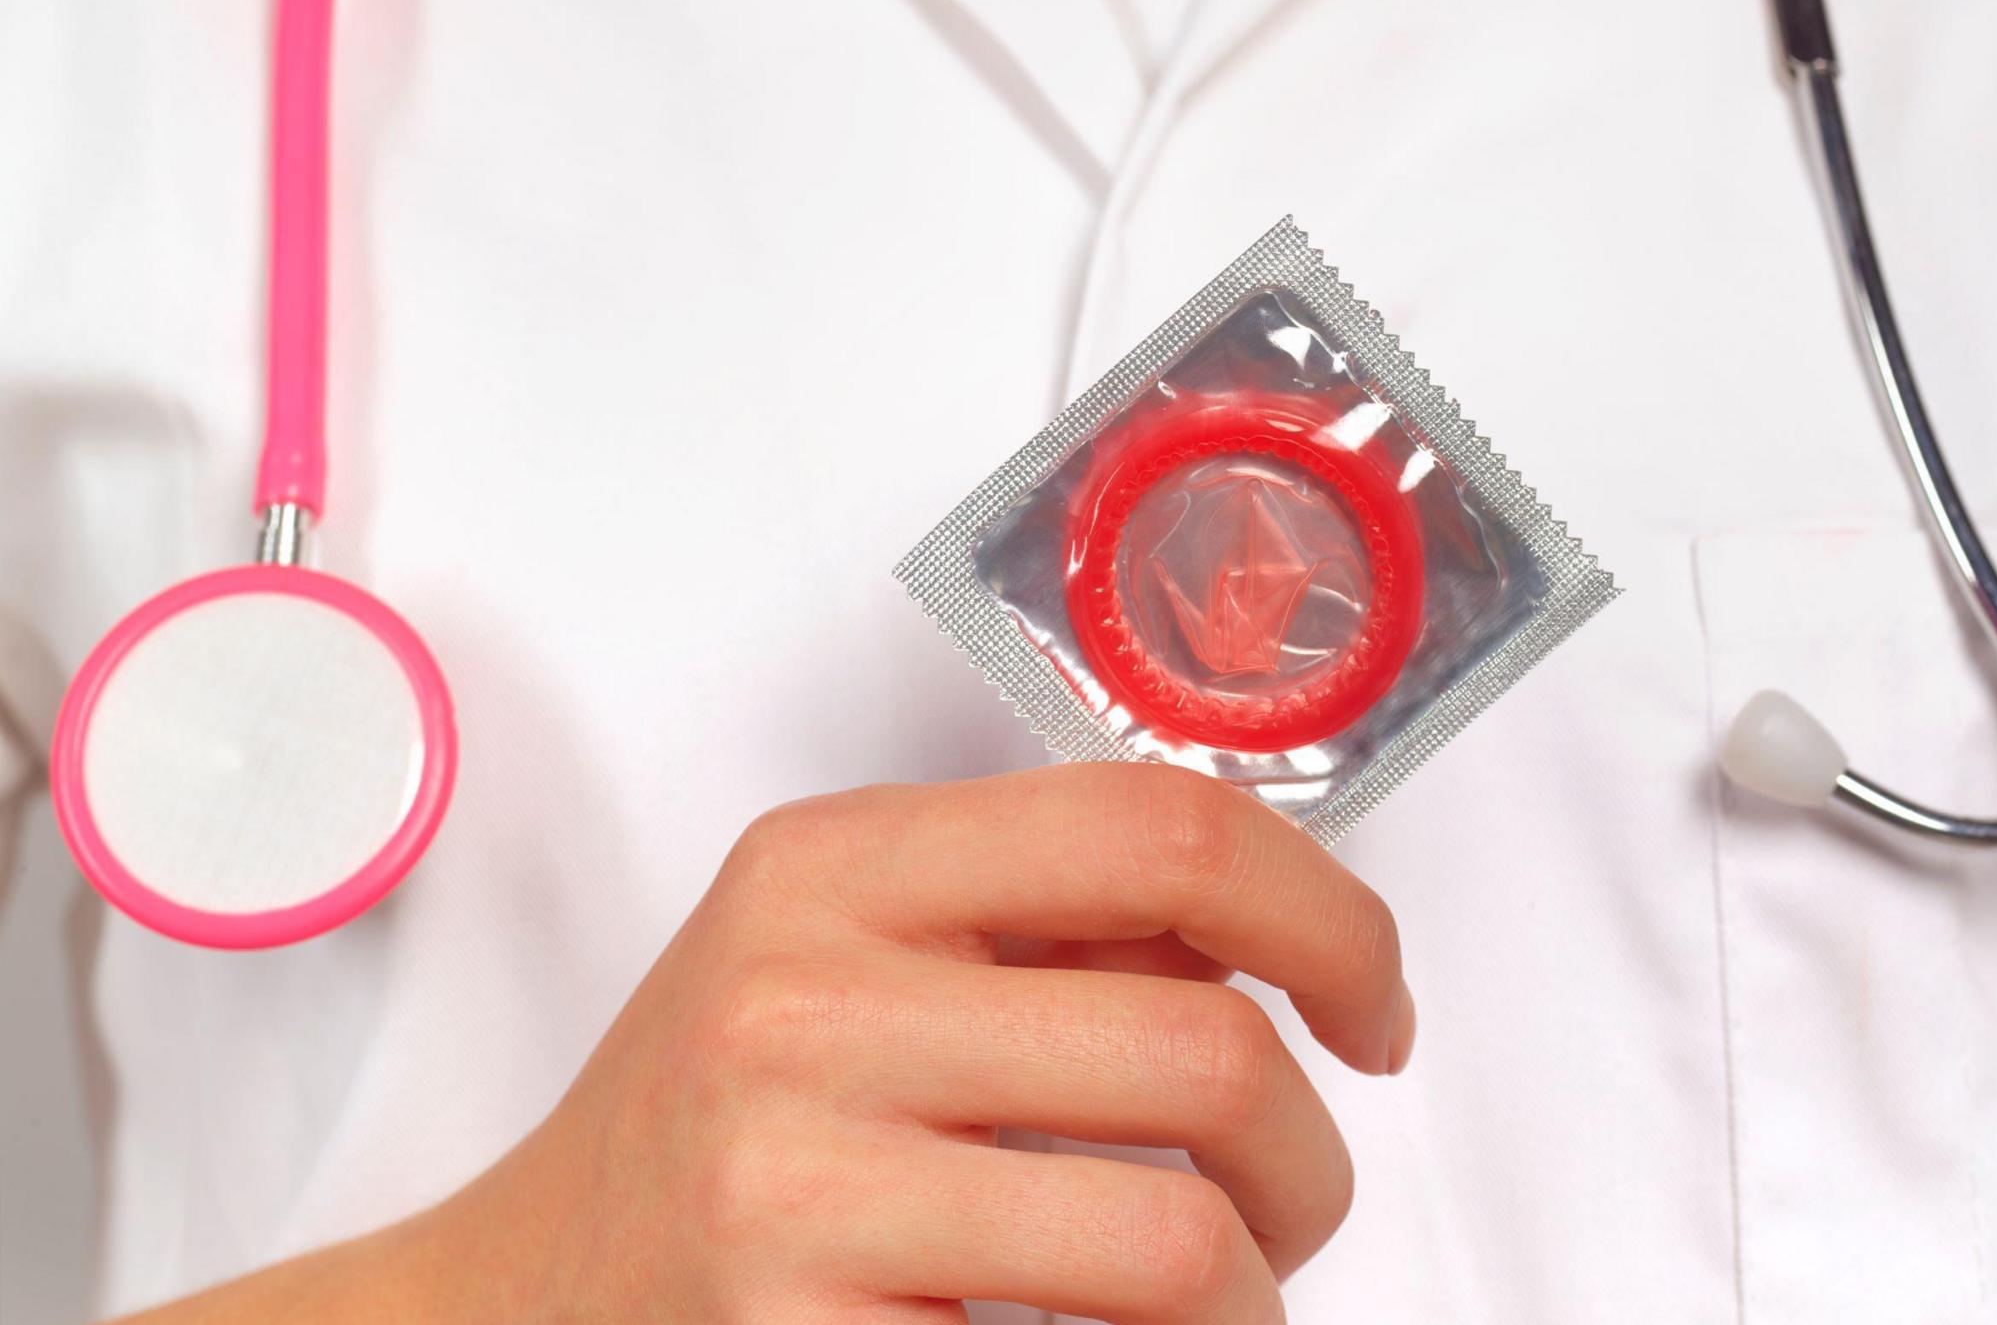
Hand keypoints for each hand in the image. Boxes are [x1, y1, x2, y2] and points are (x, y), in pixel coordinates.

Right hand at [427, 763, 1412, 1322]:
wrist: (513, 1310)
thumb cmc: (714, 1134)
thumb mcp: (846, 958)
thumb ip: (1046, 926)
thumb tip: (1286, 941)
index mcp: (833, 865)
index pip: (1164, 830)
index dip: (1330, 919)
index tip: (1373, 1008)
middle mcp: (801, 1001)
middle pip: (1208, 1051)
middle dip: (1310, 1157)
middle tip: (1287, 1201)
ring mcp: (792, 1183)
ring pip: (1181, 1240)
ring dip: (1254, 1292)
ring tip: (1213, 1297)